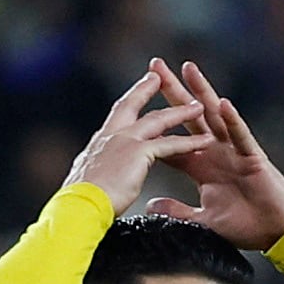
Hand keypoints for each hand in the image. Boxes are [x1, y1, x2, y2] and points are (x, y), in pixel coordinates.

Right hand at [63, 71, 213, 214]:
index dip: (125, 106)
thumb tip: (93, 179)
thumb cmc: (78, 204)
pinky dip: (189, 142)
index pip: (114, 120)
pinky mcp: (139, 152)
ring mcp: (125, 141)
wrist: (78, 207)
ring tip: (198, 106)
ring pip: (157, 120)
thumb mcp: (85, 183)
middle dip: (145, 89)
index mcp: (98, 145)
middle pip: (130, 105)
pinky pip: (170, 144)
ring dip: (180, 112)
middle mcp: (110, 137)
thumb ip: (95, 174)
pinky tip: (205, 141)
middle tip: (157, 76)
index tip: (132, 97)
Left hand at [145, 58, 283, 249]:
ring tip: (188, 68)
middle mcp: (216, 151)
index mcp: (202, 165)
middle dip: (173, 91)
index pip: (172, 139)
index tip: (133, 105)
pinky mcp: (253, 158)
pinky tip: (223, 104)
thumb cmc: (245, 225)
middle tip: (154, 65)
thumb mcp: (202, 220)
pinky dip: (233, 121)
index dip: (154, 123)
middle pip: (189, 115)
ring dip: (202, 92)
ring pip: (215, 116)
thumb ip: (177, 212)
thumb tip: (150, 205)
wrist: (275, 232)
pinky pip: (241, 137)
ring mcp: (235, 151)